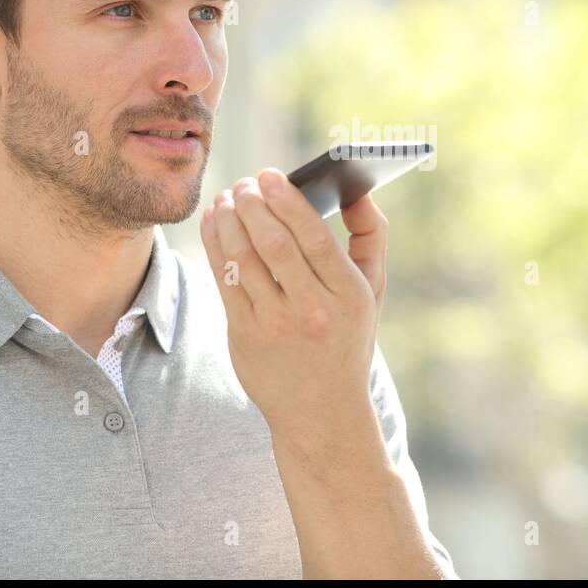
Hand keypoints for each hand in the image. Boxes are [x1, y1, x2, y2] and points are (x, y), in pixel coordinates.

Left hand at [199, 168, 387, 440]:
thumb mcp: (373, 291)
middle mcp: (313, 312)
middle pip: (274, 244)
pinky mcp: (245, 338)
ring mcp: (276, 327)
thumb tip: (357, 187)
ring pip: (243, 260)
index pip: (316, 238)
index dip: (287, 201)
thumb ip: (371, 234)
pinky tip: (214, 224)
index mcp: (349, 295)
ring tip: (226, 198)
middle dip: (253, 204)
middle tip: (244, 182)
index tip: (269, 175)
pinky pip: (224, 281)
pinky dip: (215, 245)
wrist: (322, 412)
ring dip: (228, 221)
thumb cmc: (347, 337)